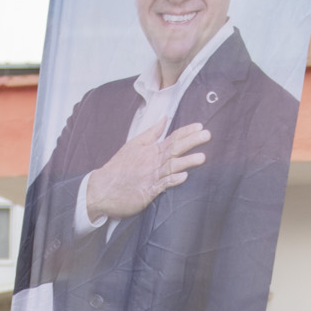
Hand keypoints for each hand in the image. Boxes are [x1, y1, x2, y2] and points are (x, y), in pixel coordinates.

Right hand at [83, 123, 210, 222]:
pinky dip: (172, 181)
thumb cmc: (119, 167)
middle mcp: (153, 161)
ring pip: (171, 167)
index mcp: (151, 150)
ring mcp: (151, 176)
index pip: (172, 138)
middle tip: (207, 135)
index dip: (187, 132)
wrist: (103, 188)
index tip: (200, 126)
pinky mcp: (147, 191)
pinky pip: (162, 185)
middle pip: (175, 149)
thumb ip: (152, 132)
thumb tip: (165, 118)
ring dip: (186, 162)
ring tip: (202, 157)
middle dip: (192, 142)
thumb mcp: (134, 144)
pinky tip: (183, 177)